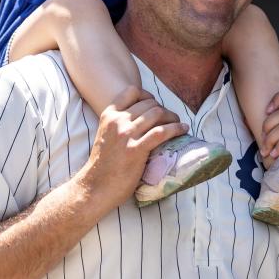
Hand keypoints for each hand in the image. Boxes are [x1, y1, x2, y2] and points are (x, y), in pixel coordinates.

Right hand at [77, 86, 186, 207]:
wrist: (95, 187)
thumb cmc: (103, 164)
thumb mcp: (106, 135)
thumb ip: (119, 124)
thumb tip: (142, 118)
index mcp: (109, 115)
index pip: (132, 91)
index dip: (148, 96)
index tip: (155, 105)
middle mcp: (117, 121)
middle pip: (149, 103)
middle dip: (163, 109)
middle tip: (170, 119)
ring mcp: (126, 135)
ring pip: (157, 114)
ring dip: (172, 117)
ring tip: (178, 124)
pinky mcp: (136, 150)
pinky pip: (162, 132)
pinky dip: (176, 129)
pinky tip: (183, 130)